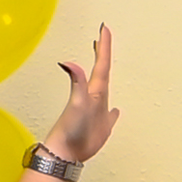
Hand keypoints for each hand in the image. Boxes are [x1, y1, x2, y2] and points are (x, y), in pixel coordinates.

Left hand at [40, 25, 119, 162]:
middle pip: (101, 71)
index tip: (105, 30)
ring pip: (105, 89)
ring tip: (106, 66)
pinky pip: (110, 115)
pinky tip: (115, 110)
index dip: (103, 48)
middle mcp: (95, 98)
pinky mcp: (101, 126)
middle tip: (104, 38)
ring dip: (106, 76)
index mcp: (93, 91)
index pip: (100, 65)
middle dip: (103, 54)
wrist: (67, 151)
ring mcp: (98, 111)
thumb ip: (76, 82)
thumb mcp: (77, 102)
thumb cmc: (71, 128)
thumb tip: (67, 62)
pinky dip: (113, 111)